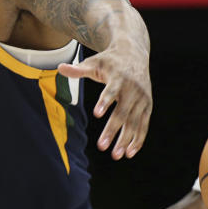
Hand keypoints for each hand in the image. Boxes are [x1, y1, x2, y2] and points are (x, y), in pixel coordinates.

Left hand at [58, 42, 151, 158]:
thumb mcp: (95, 62)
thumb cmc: (110, 60)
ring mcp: (142, 98)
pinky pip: (144, 125)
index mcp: (119, 77)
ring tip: (115, 155)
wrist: (134, 53)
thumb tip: (60, 68)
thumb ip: (78, 69)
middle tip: (101, 146)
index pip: (111, 91)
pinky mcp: (148, 106)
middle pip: (123, 112)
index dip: (104, 102)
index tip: (96, 114)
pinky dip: (138, 139)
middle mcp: (133, 89)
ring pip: (135, 122)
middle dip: (113, 130)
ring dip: (126, 139)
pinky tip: (129, 153)